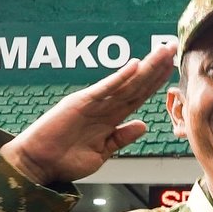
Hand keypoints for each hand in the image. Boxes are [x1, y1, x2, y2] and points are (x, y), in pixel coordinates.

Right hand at [1, 43, 176, 184]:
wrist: (39, 165)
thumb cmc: (65, 161)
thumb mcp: (102, 152)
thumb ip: (121, 138)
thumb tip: (143, 125)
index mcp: (110, 118)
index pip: (138, 95)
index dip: (156, 81)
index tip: (172, 67)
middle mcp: (104, 106)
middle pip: (136, 84)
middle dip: (156, 66)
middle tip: (173, 47)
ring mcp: (93, 102)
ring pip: (125, 82)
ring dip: (146, 67)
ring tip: (163, 51)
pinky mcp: (80, 103)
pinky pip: (104, 89)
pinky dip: (119, 77)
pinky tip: (135, 66)